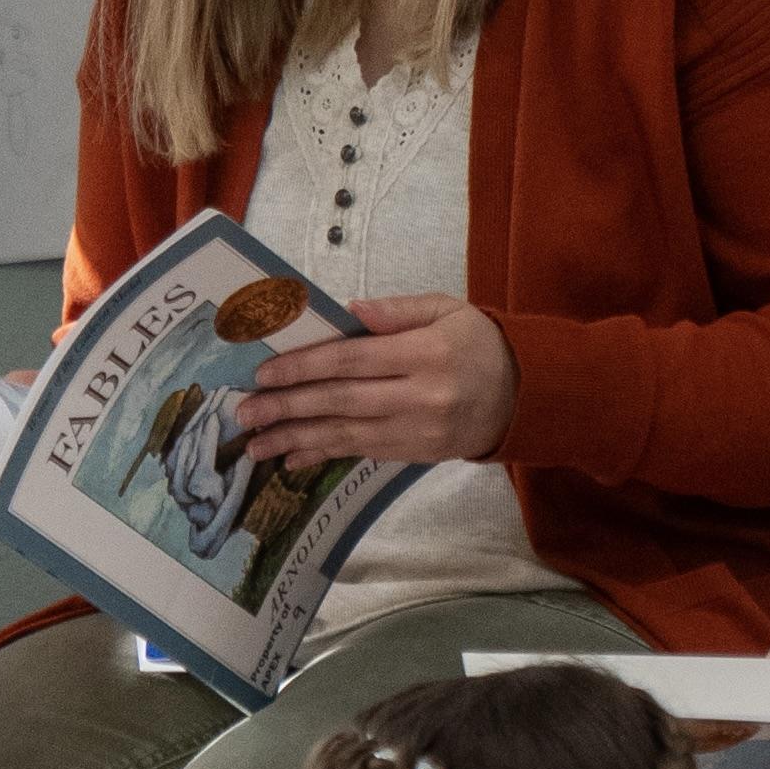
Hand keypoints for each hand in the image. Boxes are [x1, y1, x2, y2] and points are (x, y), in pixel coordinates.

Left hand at [235, 295, 513, 466]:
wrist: (525, 395)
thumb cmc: (478, 344)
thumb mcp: (446, 310)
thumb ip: (397, 311)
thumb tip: (347, 310)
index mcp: (426, 354)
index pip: (352, 361)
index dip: (304, 368)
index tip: (264, 373)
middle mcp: (421, 396)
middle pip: (341, 402)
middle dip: (287, 407)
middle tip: (244, 413)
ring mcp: (418, 431)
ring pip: (345, 435)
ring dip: (295, 440)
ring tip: (255, 445)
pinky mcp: (416, 454)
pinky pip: (360, 454)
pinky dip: (323, 455)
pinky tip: (292, 458)